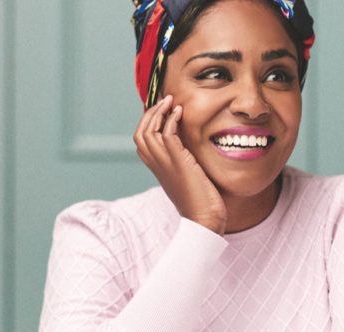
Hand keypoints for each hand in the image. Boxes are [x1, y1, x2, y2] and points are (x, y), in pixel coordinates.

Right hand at [133, 96, 226, 234]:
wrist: (204, 219)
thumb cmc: (201, 202)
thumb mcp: (187, 176)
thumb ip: (183, 161)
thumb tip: (190, 147)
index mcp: (156, 168)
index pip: (141, 140)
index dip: (148, 122)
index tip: (162, 110)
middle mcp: (156, 165)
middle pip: (140, 133)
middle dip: (150, 113)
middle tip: (165, 100)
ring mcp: (164, 163)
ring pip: (148, 131)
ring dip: (158, 112)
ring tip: (171, 101)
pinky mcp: (177, 162)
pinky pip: (166, 134)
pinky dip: (170, 119)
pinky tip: (180, 112)